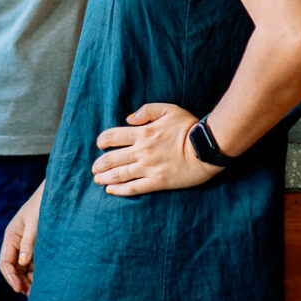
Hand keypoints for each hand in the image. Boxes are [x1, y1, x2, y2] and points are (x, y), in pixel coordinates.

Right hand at [0, 183, 44, 294]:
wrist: (59, 193)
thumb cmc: (44, 204)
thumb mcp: (35, 223)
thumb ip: (29, 242)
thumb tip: (23, 263)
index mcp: (11, 236)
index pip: (5, 262)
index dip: (11, 277)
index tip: (19, 289)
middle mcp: (17, 242)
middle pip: (14, 268)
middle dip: (21, 282)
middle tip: (32, 296)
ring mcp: (27, 245)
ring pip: (25, 269)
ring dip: (30, 280)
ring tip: (40, 293)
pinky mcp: (39, 247)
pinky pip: (35, 264)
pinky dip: (38, 274)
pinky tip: (46, 282)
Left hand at [91, 103, 221, 195]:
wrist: (206, 148)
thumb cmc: (189, 127)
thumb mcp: (169, 109)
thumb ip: (146, 111)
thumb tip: (128, 119)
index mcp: (143, 133)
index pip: (113, 136)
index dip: (103, 140)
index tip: (100, 144)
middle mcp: (142, 152)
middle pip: (112, 158)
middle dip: (100, 163)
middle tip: (94, 168)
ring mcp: (148, 168)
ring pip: (120, 174)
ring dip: (105, 177)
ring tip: (98, 180)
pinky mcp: (157, 182)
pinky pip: (134, 188)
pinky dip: (120, 190)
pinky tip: (112, 191)